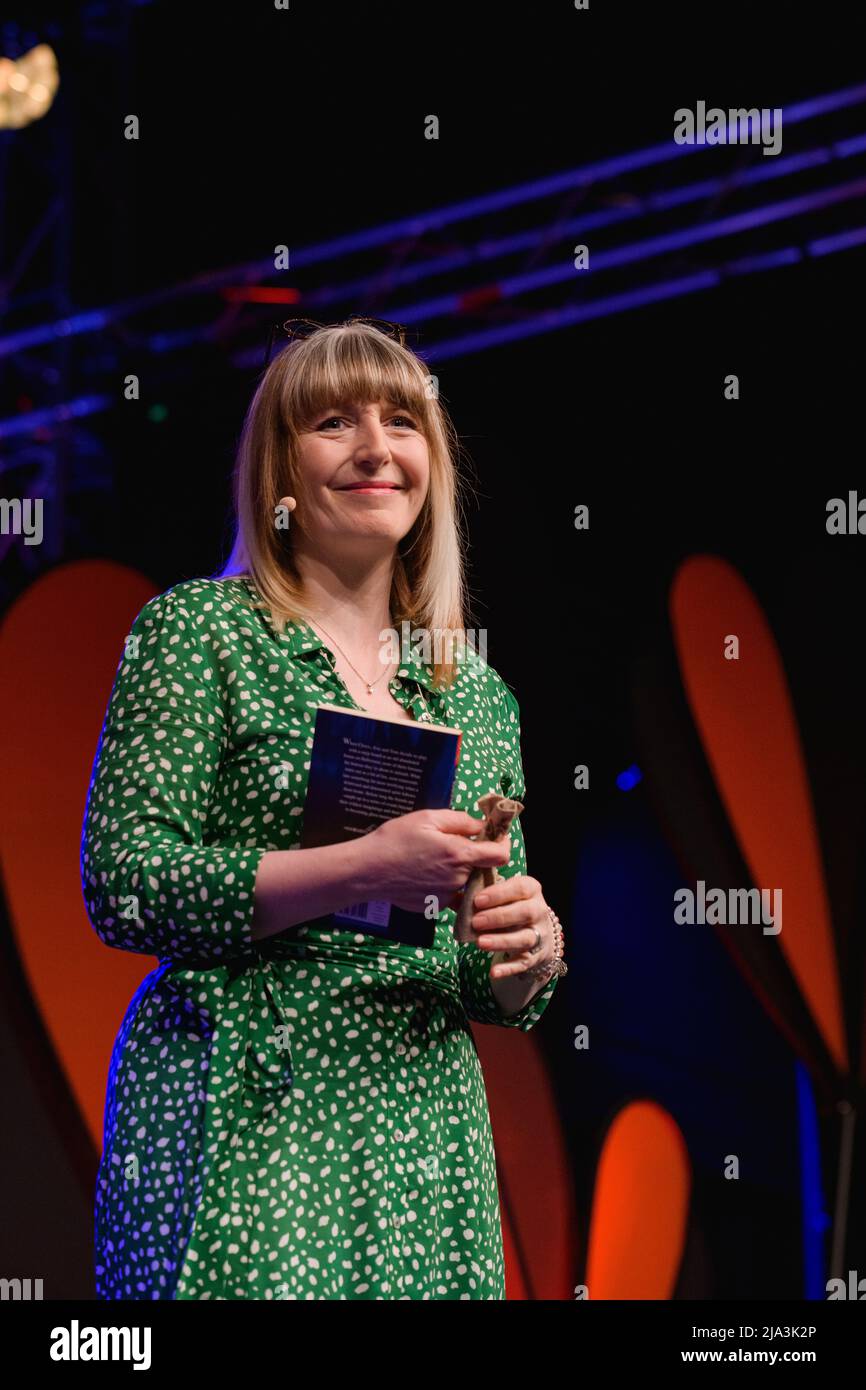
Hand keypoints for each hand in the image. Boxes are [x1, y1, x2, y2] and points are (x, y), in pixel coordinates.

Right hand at [364, 808, 511, 913]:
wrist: (367, 871)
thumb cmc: (395, 840)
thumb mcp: (428, 818)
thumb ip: (461, 821)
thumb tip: (482, 826)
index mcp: (460, 855)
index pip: (501, 855)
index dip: (502, 844)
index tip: (495, 837)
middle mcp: (458, 880)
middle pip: (481, 867)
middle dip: (473, 856)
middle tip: (451, 844)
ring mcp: (447, 896)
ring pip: (464, 881)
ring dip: (457, 870)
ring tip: (431, 859)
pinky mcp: (435, 906)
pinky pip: (449, 893)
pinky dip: (442, 884)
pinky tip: (422, 874)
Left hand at [470, 874, 553, 979]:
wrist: (538, 931)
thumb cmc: (512, 907)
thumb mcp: (502, 897)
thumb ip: (480, 896)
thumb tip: (451, 897)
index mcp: (531, 890)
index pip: (520, 888)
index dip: (499, 894)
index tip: (478, 900)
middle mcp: (539, 911)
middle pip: (525, 912)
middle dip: (499, 917)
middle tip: (476, 922)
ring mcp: (539, 934)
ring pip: (525, 938)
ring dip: (502, 941)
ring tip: (480, 943)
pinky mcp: (536, 956)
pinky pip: (523, 963)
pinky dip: (508, 968)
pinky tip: (493, 972)